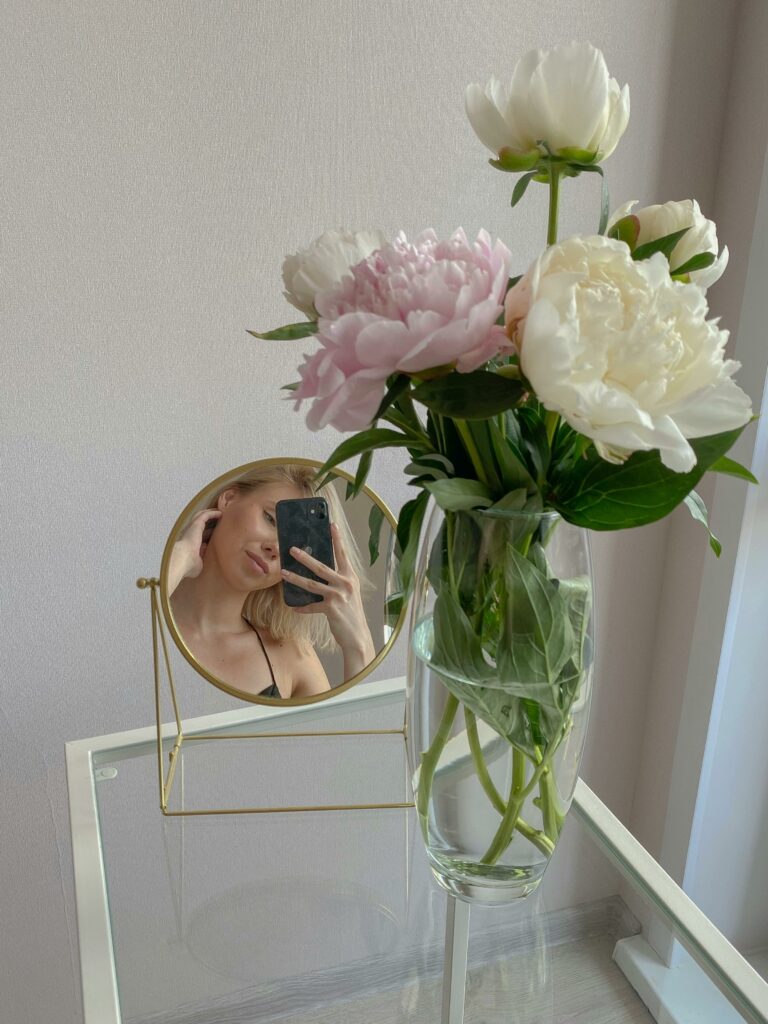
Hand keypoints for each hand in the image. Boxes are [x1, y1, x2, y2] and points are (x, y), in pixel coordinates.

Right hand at [167, 508, 221, 594]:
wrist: (183, 560)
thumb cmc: (189, 565)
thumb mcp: (198, 564)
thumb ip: (202, 560)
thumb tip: (205, 559)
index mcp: (191, 544)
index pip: (201, 536)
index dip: (209, 534)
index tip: (218, 534)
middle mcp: (190, 534)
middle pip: (201, 524)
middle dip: (210, 521)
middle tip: (220, 520)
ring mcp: (192, 528)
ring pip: (202, 516)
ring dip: (211, 514)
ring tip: (221, 513)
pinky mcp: (196, 524)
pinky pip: (206, 515)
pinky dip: (213, 513)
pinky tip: (221, 513)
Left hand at [280, 522, 375, 678]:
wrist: (357, 635)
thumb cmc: (351, 613)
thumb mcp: (349, 593)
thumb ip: (338, 581)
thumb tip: (321, 571)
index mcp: (350, 577)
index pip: (342, 554)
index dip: (337, 539)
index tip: (331, 524)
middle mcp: (345, 584)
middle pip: (321, 567)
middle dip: (305, 557)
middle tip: (292, 549)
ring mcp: (338, 596)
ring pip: (312, 584)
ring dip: (296, 578)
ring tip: (283, 572)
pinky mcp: (331, 609)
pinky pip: (311, 606)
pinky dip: (302, 607)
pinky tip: (293, 607)